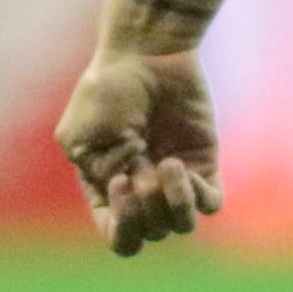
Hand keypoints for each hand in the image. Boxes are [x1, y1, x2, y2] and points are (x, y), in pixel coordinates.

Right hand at [55, 50, 219, 255]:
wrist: (146, 54)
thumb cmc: (107, 92)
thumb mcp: (82, 138)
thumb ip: (99, 175)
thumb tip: (136, 192)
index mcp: (108, 191)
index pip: (120, 237)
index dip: (121, 226)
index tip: (120, 182)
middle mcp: (142, 192)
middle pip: (150, 233)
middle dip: (144, 207)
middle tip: (139, 168)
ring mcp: (175, 180)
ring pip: (180, 225)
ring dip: (172, 203)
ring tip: (167, 165)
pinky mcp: (204, 164)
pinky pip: (210, 204)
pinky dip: (196, 196)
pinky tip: (181, 167)